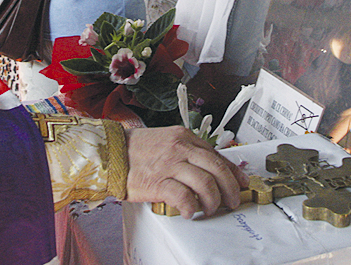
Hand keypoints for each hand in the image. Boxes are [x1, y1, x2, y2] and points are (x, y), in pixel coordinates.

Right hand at [125, 125, 247, 218]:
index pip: (217, 155)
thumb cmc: (136, 150)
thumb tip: (209, 168)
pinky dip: (191, 207)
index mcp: (184, 137)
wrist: (109, 152)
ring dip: (212, 201)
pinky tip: (189, 212)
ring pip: (206, 183)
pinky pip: (184, 197)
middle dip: (230, 189)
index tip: (240, 183)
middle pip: (217, 169)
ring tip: (208, 209)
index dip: (233, 172)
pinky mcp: (158, 182)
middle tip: (230, 201)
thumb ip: (187, 152)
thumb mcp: (166, 142)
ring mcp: (170, 164)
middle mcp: (180, 148)